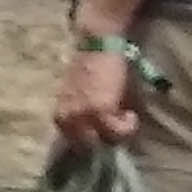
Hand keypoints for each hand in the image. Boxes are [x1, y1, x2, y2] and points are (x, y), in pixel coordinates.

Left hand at [53, 36, 139, 150]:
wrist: (97, 44)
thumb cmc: (92, 68)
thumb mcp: (81, 97)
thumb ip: (86, 115)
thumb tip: (101, 133)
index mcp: (60, 116)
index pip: (73, 142)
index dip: (92, 141)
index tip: (103, 136)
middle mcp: (68, 118)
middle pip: (85, 147)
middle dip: (102, 142)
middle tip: (116, 131)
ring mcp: (83, 115)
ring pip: (103, 141)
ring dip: (117, 134)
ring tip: (126, 120)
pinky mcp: (100, 109)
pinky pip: (117, 130)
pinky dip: (127, 126)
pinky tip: (131, 114)